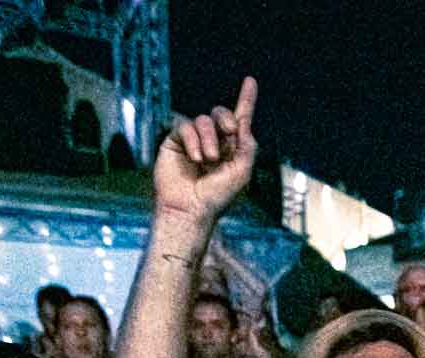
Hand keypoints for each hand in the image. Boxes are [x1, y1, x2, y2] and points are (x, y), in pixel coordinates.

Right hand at [153, 76, 259, 222]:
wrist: (190, 209)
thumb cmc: (218, 196)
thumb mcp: (242, 171)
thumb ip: (247, 145)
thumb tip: (244, 122)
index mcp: (232, 148)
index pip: (240, 119)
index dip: (246, 99)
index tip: (250, 81)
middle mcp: (214, 142)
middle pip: (221, 114)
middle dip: (226, 118)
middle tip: (231, 131)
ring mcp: (194, 141)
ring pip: (203, 120)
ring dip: (209, 137)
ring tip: (209, 159)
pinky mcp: (175, 141)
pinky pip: (185, 126)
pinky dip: (193, 139)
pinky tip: (195, 158)